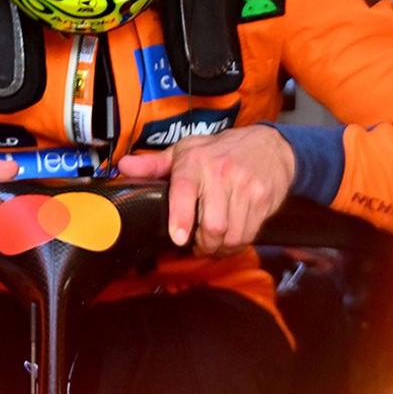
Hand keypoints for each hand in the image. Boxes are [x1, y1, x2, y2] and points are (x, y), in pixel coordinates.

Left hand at [117, 125, 295, 254]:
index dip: (181, 217)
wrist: (269, 145)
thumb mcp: (186, 151)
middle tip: (198, 247)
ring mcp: (246, 186)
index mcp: (195, 161)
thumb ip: (154, 164)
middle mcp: (221, 172)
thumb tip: (123, 167)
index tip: (179, 238)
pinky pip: (249, 233)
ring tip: (214, 245)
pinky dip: (237, 244)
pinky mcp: (263, 198)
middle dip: (203, 245)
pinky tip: (231, 238)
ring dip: (220, 248)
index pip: (185, 190)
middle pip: (213, 225)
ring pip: (232, 234)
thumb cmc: (220, 150)